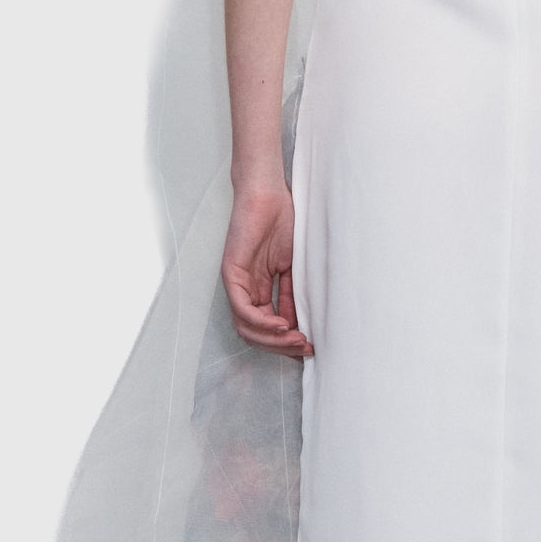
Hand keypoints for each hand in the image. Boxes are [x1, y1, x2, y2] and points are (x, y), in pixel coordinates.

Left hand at [221, 182, 310, 357]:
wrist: (270, 193)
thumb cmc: (283, 222)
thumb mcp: (294, 267)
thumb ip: (293, 295)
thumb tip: (302, 324)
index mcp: (258, 290)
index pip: (266, 329)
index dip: (286, 343)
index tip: (309, 346)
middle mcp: (244, 290)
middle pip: (255, 334)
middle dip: (281, 347)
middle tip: (305, 348)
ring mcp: (235, 283)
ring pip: (246, 327)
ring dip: (272, 340)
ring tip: (296, 339)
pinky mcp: (231, 272)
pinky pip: (241, 308)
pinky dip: (262, 322)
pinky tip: (282, 324)